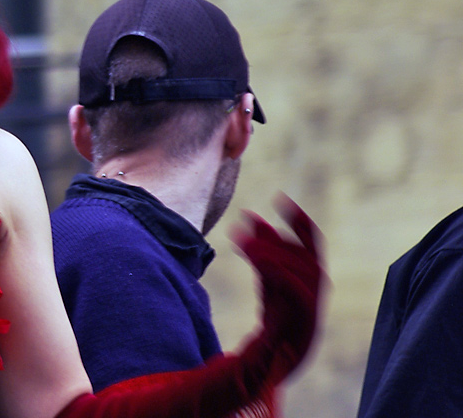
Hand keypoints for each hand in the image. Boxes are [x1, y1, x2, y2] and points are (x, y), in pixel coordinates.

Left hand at [231, 195, 323, 379]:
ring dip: (275, 253)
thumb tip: (251, 216)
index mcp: (310, 279)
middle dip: (278, 237)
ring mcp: (313, 311)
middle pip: (307, 257)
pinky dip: (282, 275)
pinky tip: (258, 261)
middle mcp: (316, 293)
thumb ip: (262, 250)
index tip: (280, 197)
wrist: (270, 365)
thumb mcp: (265, 279)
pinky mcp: (304, 327)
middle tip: (246, 222)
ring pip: (305, 274)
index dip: (299, 220)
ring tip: (245, 243)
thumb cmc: (274, 319)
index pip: (312, 244)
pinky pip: (301, 297)